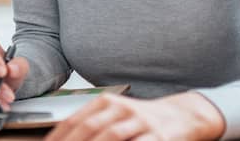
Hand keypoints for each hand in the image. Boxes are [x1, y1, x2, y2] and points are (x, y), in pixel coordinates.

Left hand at [45, 92, 224, 140]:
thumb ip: (90, 126)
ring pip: (111, 137)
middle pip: (90, 129)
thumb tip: (62, 140)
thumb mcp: (114, 116)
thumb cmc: (140, 121)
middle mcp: (121, 109)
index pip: (74, 121)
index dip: (58, 137)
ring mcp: (140, 121)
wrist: (181, 116)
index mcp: (105, 103)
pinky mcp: (158, 136)